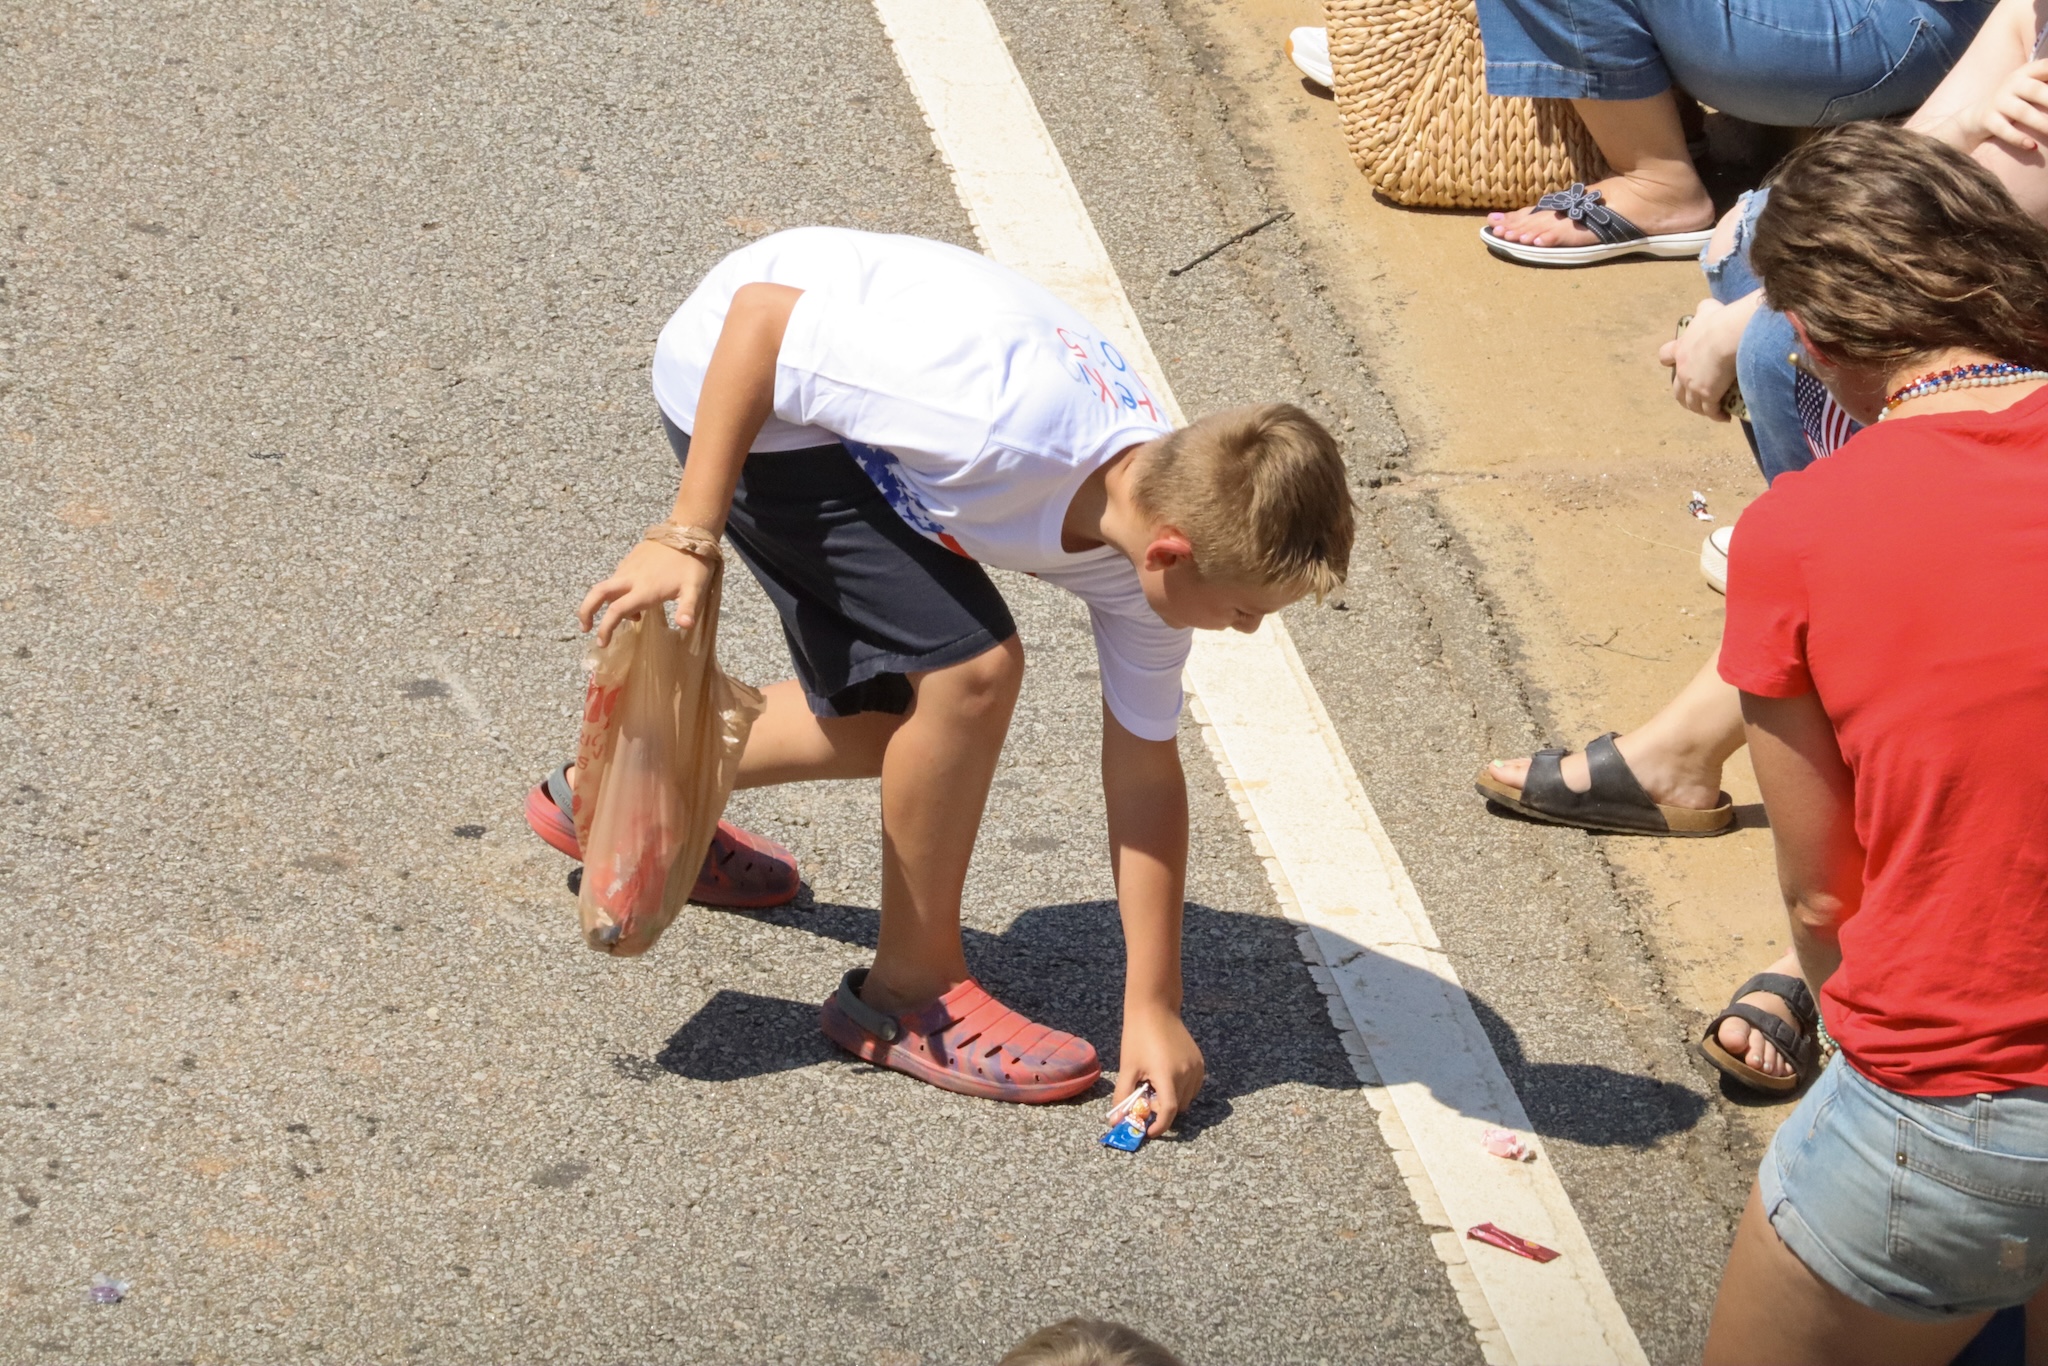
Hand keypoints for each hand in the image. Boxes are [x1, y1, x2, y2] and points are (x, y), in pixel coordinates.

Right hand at [576, 540, 715, 644]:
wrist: (688, 530)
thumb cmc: (693, 563)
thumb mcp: (695, 588)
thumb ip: (688, 608)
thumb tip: (685, 626)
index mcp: (644, 589)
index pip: (616, 611)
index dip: (606, 628)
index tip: (602, 643)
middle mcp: (631, 578)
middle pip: (597, 593)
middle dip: (586, 611)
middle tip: (585, 628)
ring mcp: (628, 567)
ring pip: (608, 586)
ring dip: (606, 603)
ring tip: (626, 617)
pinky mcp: (630, 559)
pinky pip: (617, 578)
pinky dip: (617, 592)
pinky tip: (633, 597)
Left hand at [1116, 1004, 1203, 1135]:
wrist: (1155, 1009)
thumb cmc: (1137, 1037)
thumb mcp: (1127, 1068)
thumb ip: (1123, 1097)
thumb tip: (1116, 1121)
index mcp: (1167, 1075)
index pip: (1169, 1111)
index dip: (1160, 1126)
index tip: (1149, 1132)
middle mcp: (1187, 1073)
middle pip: (1178, 1107)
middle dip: (1162, 1110)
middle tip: (1145, 1100)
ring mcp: (1196, 1067)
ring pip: (1188, 1099)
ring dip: (1173, 1100)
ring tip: (1155, 1084)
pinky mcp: (1200, 1062)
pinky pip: (1193, 1087)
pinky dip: (1182, 1090)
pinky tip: (1166, 1077)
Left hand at [1659, 297, 1741, 421]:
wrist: (1728, 335)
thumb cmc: (1720, 321)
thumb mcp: (1709, 310)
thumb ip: (1705, 309)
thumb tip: (1706, 307)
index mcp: (1681, 348)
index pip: (1665, 356)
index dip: (1670, 360)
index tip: (1676, 362)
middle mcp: (1682, 368)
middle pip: (1676, 388)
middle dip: (1684, 393)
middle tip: (1697, 395)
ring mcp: (1692, 384)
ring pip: (1690, 403)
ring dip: (1699, 408)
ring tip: (1709, 410)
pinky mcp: (1707, 395)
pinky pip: (1710, 411)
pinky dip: (1716, 416)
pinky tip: (1724, 418)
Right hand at [1956, 58, 2047, 152]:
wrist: (1977, 117)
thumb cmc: (2016, 101)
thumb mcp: (2031, 87)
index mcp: (2026, 72)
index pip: (2047, 68)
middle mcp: (2012, 84)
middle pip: (2037, 91)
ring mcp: (1998, 101)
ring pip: (2023, 112)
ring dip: (2043, 124)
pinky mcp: (1987, 120)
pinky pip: (2004, 130)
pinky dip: (2018, 139)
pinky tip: (2033, 147)